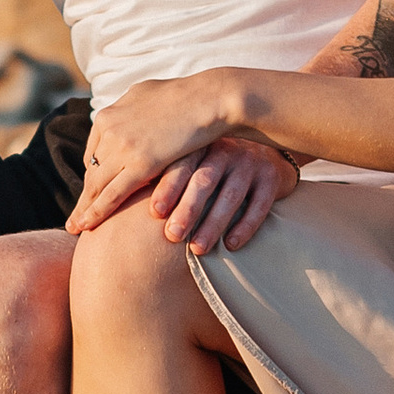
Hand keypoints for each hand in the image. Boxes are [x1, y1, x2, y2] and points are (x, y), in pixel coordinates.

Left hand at [65, 74, 239, 231]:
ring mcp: (123, 146)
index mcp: (110, 114)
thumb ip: (134, 110)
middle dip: (85, 195)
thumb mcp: (149, 95)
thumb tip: (129, 112)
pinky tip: (87, 226)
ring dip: (84, 208)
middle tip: (75, 217)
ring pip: (96, 185)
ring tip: (76, 227)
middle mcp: (110, 129)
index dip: (96, 174)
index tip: (95, 191)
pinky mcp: (140, 163)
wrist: (209, 97)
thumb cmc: (190, 97)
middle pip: (93, 170)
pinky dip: (96, 212)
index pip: (95, 152)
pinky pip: (112, 194)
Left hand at [147, 129, 298, 255]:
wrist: (267, 150)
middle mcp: (225, 151)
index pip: (181, 165)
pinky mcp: (271, 178)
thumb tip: (121, 194)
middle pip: (204, 180)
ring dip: (213, 223)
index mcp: (200, 145)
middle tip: (172, 236)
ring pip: (231, 195)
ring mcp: (250, 163)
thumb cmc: (216, 162)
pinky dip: (245, 226)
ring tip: (198, 249)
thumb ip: (164, 168)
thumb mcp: (194, 156)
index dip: (167, 188)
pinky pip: (259, 204)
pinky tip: (231, 245)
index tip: (154, 212)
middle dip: (188, 209)